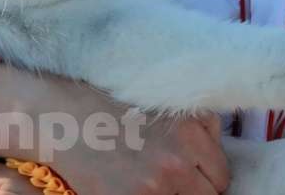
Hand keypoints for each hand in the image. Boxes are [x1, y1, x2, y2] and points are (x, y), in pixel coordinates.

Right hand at [0, 65, 228, 193]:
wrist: (63, 118)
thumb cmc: (109, 105)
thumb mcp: (161, 100)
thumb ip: (198, 121)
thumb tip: (216, 142)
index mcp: (189, 135)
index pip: (222, 175)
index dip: (207, 176)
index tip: (193, 174)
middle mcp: (177, 163)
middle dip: (194, 189)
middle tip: (172, 179)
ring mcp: (154, 187)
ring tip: (152, 183)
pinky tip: (135, 188)